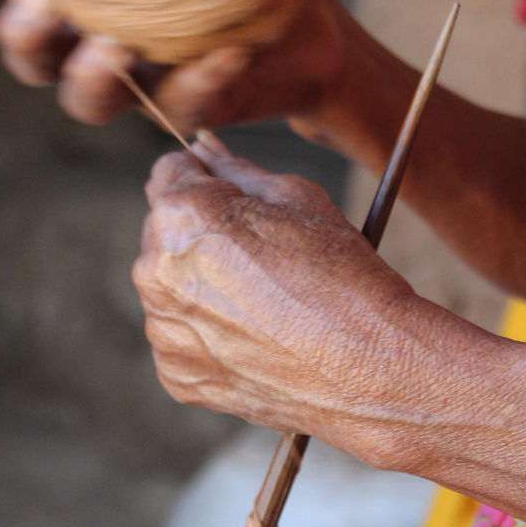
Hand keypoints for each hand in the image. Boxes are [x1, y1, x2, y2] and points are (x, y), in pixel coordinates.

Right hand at [0, 0, 348, 135]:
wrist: (303, 27)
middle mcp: (96, 45)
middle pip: (31, 56)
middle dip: (27, 32)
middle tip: (48, 4)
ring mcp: (140, 87)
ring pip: (88, 100)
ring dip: (93, 75)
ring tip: (114, 47)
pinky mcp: (191, 110)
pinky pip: (184, 107)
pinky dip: (203, 80)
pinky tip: (229, 53)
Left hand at [132, 135, 426, 458]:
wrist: (370, 367)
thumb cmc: (342, 276)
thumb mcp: (298, 198)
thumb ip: (236, 170)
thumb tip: (204, 149)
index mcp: (181, 216)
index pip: (168, 173)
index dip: (208, 181)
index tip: (239, 203)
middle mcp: (155, 273)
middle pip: (161, 233)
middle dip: (198, 236)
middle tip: (260, 261)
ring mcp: (164, 332)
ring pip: (168, 290)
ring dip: (199, 289)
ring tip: (263, 305)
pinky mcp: (176, 377)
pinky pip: (180, 341)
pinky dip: (208, 338)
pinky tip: (255, 339)